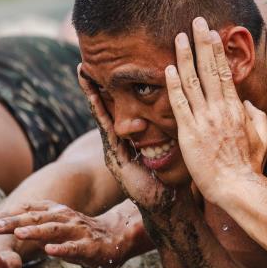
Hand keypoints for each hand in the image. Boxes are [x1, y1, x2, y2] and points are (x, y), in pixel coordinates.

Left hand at [0, 200, 130, 267]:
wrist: (119, 236)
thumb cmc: (84, 234)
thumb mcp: (60, 225)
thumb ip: (40, 225)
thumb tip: (12, 226)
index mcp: (58, 213)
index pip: (32, 209)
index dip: (12, 214)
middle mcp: (67, 218)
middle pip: (38, 218)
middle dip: (15, 222)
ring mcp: (79, 231)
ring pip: (55, 229)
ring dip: (36, 230)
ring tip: (19, 234)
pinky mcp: (90, 247)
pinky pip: (75, 247)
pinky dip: (62, 249)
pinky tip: (49, 250)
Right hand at [78, 66, 173, 211]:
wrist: (166, 203)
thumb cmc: (171, 178)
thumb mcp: (170, 150)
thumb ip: (168, 134)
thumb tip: (182, 112)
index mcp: (130, 140)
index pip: (120, 110)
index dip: (112, 91)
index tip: (107, 70)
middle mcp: (119, 142)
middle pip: (106, 108)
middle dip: (94, 88)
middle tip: (85, 64)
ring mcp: (114, 149)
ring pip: (102, 115)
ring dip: (92, 95)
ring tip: (83, 74)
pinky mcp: (115, 157)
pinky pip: (106, 130)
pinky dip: (100, 112)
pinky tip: (94, 98)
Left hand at [164, 17, 266, 201]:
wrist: (237, 187)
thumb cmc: (249, 167)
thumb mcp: (263, 139)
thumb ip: (258, 118)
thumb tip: (250, 104)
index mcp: (237, 109)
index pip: (225, 73)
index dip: (217, 51)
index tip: (212, 34)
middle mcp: (220, 109)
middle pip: (209, 69)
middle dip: (202, 43)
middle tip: (196, 21)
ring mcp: (204, 120)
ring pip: (192, 81)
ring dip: (185, 57)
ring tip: (179, 37)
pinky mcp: (189, 133)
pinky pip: (179, 104)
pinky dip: (173, 85)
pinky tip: (168, 69)